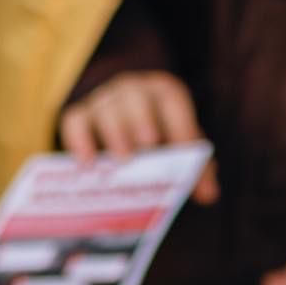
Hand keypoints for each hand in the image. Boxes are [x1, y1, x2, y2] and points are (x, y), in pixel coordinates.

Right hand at [59, 71, 218, 203]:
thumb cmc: (161, 140)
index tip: (183, 149)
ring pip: (105, 109)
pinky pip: (75, 121)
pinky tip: (86, 165)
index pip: (172, 99)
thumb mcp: (182, 149)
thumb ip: (198, 169)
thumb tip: (209, 194)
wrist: (125, 127)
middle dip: (140, 121)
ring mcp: (104, 100)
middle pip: (134, 97)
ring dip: (114, 134)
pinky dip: (79, 141)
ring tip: (121, 161)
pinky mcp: (80, 115)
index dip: (178, 122)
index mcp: (163, 92)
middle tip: (146, 147)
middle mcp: (132, 90)